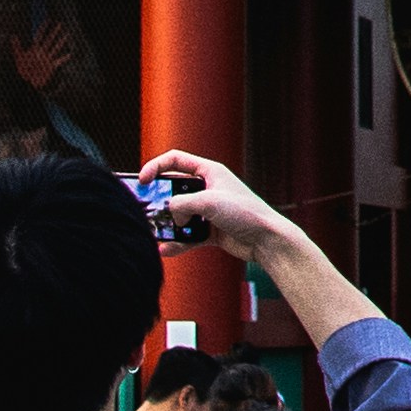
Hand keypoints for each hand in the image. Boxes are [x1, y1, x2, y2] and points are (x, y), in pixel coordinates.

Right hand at [131, 154, 289, 261]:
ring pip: (179, 216)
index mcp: (209, 172)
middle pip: (174, 191)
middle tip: (146, 212)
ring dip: (168, 225)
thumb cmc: (245, 213)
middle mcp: (208, 189)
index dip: (156, 167)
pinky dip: (177, 242)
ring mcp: (209, 211)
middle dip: (159, 202)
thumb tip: (171, 215)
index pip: (176, 160)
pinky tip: (167, 249)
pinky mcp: (211, 231)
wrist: (268, 240)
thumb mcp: (208, 202)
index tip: (142, 181)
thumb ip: (181, 203)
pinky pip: (188, 235)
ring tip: (157, 234)